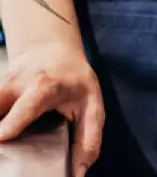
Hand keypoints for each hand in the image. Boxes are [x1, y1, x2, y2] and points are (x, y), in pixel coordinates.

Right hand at [0, 40, 104, 175]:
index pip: (30, 102)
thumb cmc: (74, 82)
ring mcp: (3, 84)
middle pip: (0, 101)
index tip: (2, 136)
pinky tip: (5, 138)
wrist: (52, 49)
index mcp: (48, 86)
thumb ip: (88, 141)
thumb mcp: (91, 106)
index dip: (15, 119)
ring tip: (4, 143)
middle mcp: (21, 81)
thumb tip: (78, 175)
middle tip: (2, 141)